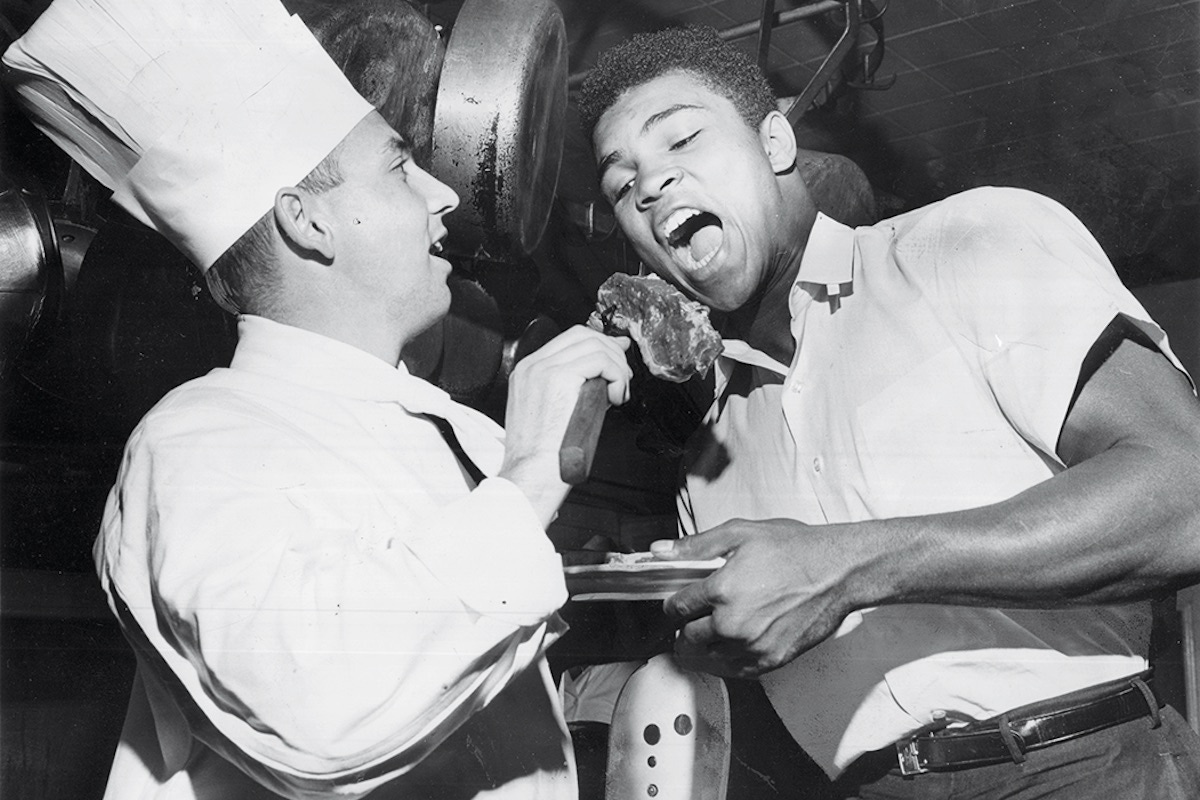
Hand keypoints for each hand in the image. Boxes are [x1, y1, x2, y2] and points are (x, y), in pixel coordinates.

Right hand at [499, 326, 630, 521]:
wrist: (531, 474)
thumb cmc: (544, 457)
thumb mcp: (551, 415)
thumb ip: (572, 391)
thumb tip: (602, 377)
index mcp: (527, 373)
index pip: (568, 340)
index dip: (598, 344)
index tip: (617, 356)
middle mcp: (533, 366)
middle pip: (582, 335)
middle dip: (611, 351)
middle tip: (624, 377)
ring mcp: (544, 369)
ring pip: (595, 345)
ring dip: (617, 367)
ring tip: (620, 392)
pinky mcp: (560, 378)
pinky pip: (601, 361)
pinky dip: (617, 376)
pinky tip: (616, 397)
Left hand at [650, 519, 858, 677]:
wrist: (837, 572)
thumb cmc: (794, 549)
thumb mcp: (740, 533)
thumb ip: (696, 546)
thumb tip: (659, 551)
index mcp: (720, 590)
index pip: (676, 608)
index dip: (674, 603)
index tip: (679, 602)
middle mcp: (732, 624)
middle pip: (687, 637)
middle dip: (686, 626)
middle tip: (695, 617)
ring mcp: (751, 646)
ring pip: (708, 657)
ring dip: (705, 646)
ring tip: (712, 630)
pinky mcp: (770, 661)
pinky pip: (734, 670)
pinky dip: (728, 660)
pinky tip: (732, 645)